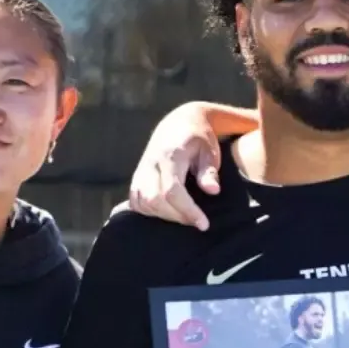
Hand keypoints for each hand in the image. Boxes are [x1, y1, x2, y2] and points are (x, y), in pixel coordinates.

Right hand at [127, 102, 259, 229]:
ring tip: (184, 216)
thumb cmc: (200, 139)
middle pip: (155, 200)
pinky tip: (167, 212)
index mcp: (170, 155)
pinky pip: (135, 201)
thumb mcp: (211, 151)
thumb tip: (212, 191)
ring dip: (163, 216)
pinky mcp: (136, 177)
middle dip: (176, 216)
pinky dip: (149, 211)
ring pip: (143, 202)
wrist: (180, 123)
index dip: (187, 211)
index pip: (172, 191)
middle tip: (196, 221)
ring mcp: (141, 170)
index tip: (203, 224)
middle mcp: (151, 163)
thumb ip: (209, 171)